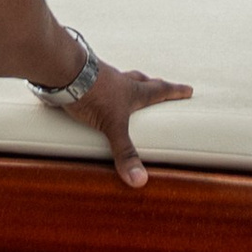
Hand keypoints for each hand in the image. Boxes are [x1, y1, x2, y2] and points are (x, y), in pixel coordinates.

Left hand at [55, 60, 193, 188]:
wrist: (64, 72)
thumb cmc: (92, 94)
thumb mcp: (112, 126)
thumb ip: (125, 152)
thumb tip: (139, 180)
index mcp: (132, 92)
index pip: (159, 90)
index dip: (175, 91)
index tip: (188, 90)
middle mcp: (119, 81)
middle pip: (141, 80)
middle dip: (152, 85)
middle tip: (159, 85)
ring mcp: (101, 78)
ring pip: (119, 79)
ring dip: (125, 84)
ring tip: (125, 91)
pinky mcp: (84, 80)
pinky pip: (97, 83)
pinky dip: (101, 88)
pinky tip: (94, 96)